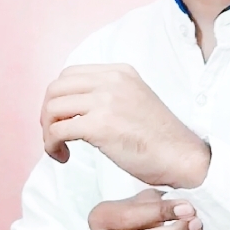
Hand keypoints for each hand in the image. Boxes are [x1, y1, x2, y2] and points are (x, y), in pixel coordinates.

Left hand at [42, 62, 209, 187]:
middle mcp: (112, 80)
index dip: (58, 98)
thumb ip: (108, 96)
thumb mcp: (134, 101)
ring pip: (52, 108)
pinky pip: (58, 130)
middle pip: (56, 88)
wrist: (182, 157)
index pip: (70, 75)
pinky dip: (52, 145)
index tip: (62, 119)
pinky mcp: (100, 126)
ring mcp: (106, 101)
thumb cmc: (160, 139)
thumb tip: (74, 108)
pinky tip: (63, 156)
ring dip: (47, 131)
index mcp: (120, 72)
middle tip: (55, 136)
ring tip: (59, 149)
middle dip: (47, 114)